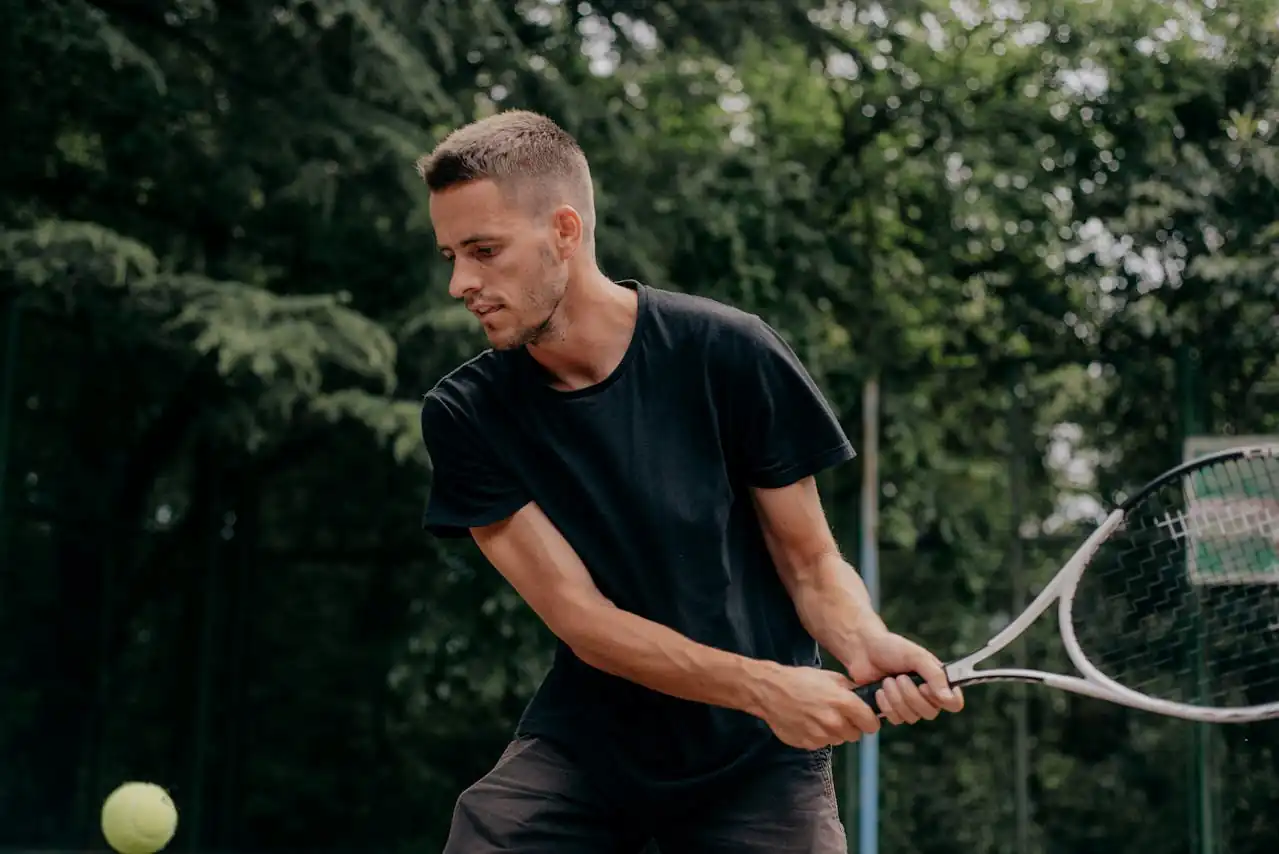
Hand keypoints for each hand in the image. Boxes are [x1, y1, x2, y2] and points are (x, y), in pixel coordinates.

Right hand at [752, 665, 881, 749]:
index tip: (865, 719)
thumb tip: (865, 697)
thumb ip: (850, 689)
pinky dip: (819, 735)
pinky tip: (809, 721)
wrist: (769, 691)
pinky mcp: (808, 743)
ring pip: (839, 739)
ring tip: (820, 716)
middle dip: (851, 726)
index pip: (871, 724)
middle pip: (855, 735)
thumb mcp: (829, 677)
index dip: (870, 721)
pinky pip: (822, 743)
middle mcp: (833, 722)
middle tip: (839, 715)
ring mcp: (820, 735)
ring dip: (834, 731)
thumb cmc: (799, 680)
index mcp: (842, 702)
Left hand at [842, 630, 964, 725]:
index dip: (944, 701)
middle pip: (930, 713)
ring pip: (911, 717)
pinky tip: (879, 690)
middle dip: (911, 695)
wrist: (863, 650)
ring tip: (887, 681)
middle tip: (899, 678)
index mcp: (937, 681)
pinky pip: (895, 719)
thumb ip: (935, 675)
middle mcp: (926, 696)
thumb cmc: (891, 648)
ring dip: (896, 698)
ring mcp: (909, 705)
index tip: (926, 686)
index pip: (954, 703)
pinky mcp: (892, 711)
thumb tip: (948, 698)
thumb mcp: (916, 656)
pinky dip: (886, 705)